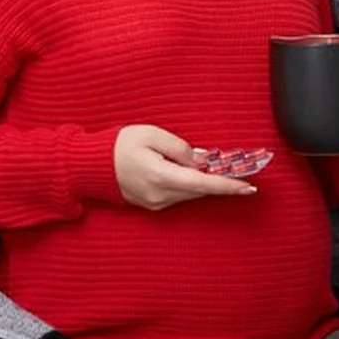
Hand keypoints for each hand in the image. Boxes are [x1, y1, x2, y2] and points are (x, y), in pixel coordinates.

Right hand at [114, 125, 256, 210]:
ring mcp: (155, 203)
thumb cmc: (119, 145)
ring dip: (207, 184)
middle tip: (246, 176)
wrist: (90, 165)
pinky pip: (179, 195)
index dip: (227, 185)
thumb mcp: (151, 134)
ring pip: (190, 193)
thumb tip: (201, 159)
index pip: (202, 183)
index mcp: (160, 176)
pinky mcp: (152, 204)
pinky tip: (199, 176)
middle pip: (200, 190)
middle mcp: (159, 195)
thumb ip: (179, 147)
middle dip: (223, 184)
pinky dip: (192, 186)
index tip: (248, 186)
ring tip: (226, 172)